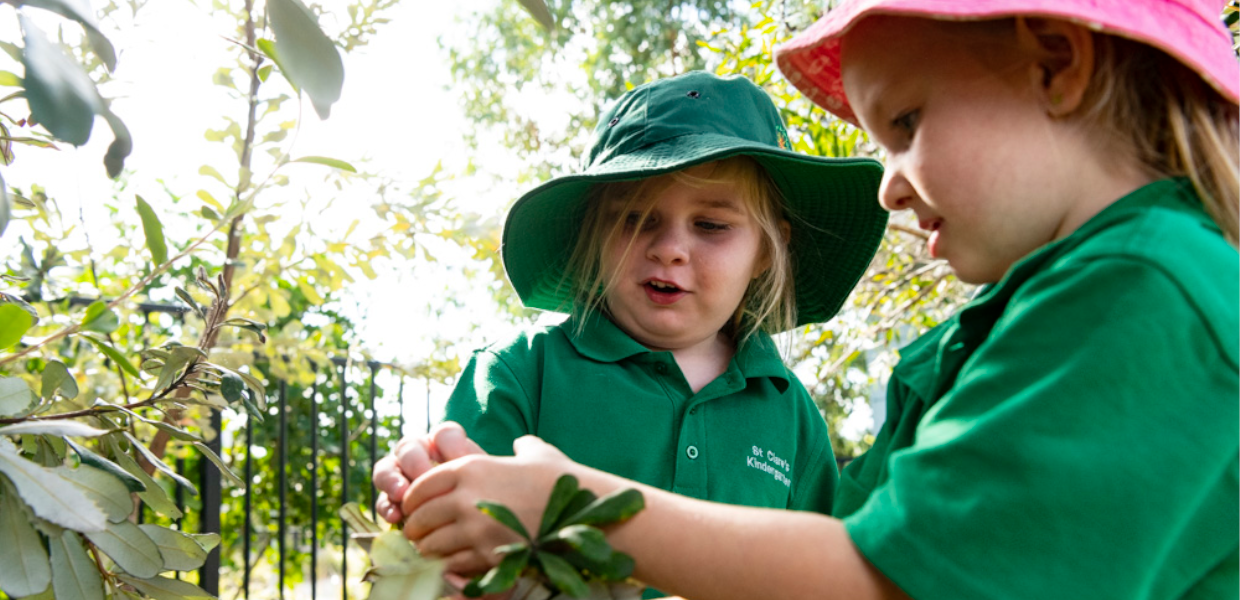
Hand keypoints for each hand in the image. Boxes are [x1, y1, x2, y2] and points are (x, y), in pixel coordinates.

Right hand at [373, 422, 486, 523]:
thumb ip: (479, 472)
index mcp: (444, 445)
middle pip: (408, 447)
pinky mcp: (390, 501)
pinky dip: (387, 508)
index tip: (460, 459)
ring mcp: (400, 475)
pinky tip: (396, 517)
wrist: (465, 524)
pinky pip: (382, 500)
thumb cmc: (476, 497)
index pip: (444, 434)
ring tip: (401, 495)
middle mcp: (418, 454)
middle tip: (423, 476)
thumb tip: (485, 460)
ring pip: (385, 469)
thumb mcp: (481, 484)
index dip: (450, 444)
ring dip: (391, 480)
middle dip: (414, 461)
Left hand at [401, 435, 575, 573]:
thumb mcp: (539, 454)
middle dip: (416, 528)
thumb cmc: (562, 480)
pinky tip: (454, 566)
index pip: (421, 485)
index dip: (412, 498)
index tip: (413, 508)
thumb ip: (522, 447)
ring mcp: (476, 528)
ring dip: (429, 550)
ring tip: (433, 552)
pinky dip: (449, 567)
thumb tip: (520, 445)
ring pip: (432, 545)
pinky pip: (453, 565)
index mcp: (471, 467)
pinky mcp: (487, 555)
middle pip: (421, 517)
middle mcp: (467, 496)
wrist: (585, 510)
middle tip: (418, 535)